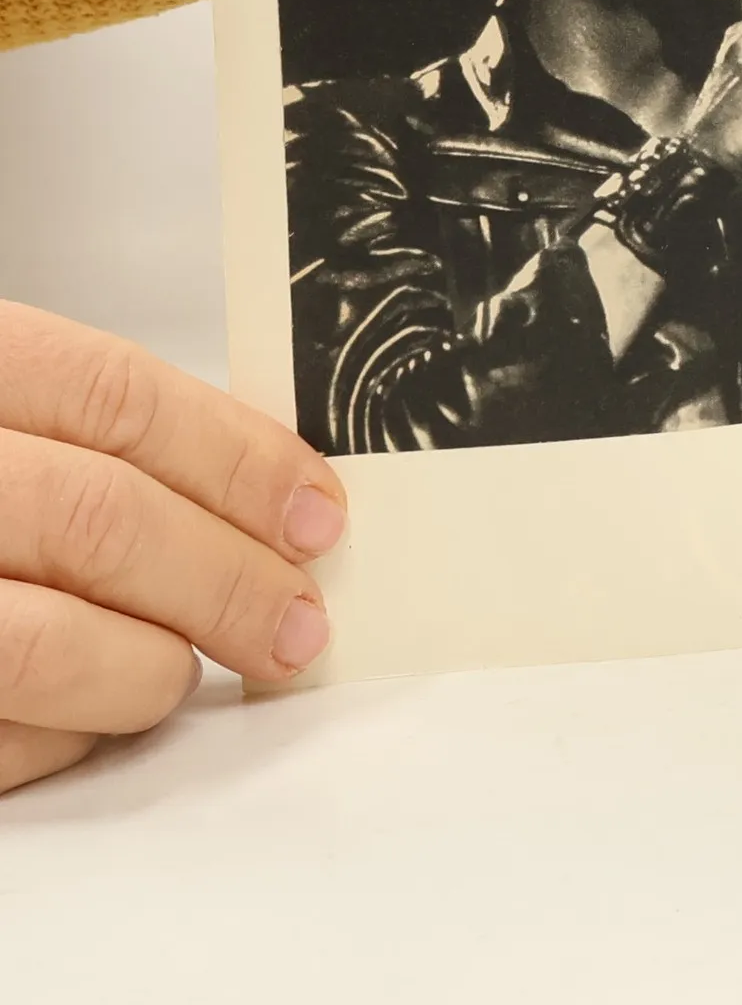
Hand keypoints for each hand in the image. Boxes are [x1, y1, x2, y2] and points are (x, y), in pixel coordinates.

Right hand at [0, 301, 345, 796]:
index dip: (237, 457)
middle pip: (96, 517)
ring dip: (150, 665)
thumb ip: (91, 432)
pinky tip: (97, 716)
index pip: (115, 398)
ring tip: (195, 667)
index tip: (317, 512)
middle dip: (224, 578)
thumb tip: (262, 491)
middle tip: (296, 622)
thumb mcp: (0, 410)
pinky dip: (65, 736)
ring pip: (40, 641)